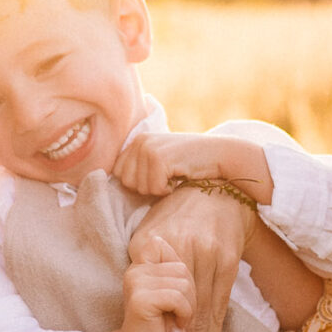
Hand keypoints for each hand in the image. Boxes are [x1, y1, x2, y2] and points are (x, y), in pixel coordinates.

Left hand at [113, 132, 267, 201]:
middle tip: (167, 177)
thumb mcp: (160, 159)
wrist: (219, 155)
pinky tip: (179, 178)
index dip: (137, 182)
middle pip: (125, 181)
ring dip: (158, 189)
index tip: (158, 176)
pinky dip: (168, 190)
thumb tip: (112, 184)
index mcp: (137, 140)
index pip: (117, 172)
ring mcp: (149, 148)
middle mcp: (140, 141)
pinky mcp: (159, 159)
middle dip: (146, 187)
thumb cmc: (190, 163)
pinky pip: (154, 189)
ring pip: (139, 187)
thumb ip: (139, 167)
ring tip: (174, 176)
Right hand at [117, 237, 195, 331]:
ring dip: (188, 308)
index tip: (176, 297)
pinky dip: (184, 315)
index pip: (167, 247)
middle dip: (190, 295)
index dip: (182, 272)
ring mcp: (136, 282)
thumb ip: (177, 274)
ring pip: (183, 283)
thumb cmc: (159, 327)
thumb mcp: (172, 293)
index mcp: (142, 264)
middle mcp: (136, 269)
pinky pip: (177, 297)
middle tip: (178, 316)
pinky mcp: (140, 298)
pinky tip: (174, 329)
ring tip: (176, 323)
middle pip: (183, 268)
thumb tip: (196, 253)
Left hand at [130, 185, 256, 331]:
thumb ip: (142, 258)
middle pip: (186, 320)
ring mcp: (214, 262)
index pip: (163, 304)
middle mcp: (193, 257)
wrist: (218, 188)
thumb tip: (137, 288)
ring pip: (204, 319)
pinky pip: (221, 309)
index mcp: (166, 246)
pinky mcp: (229, 267)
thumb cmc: (175, 209)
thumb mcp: (149, 226)